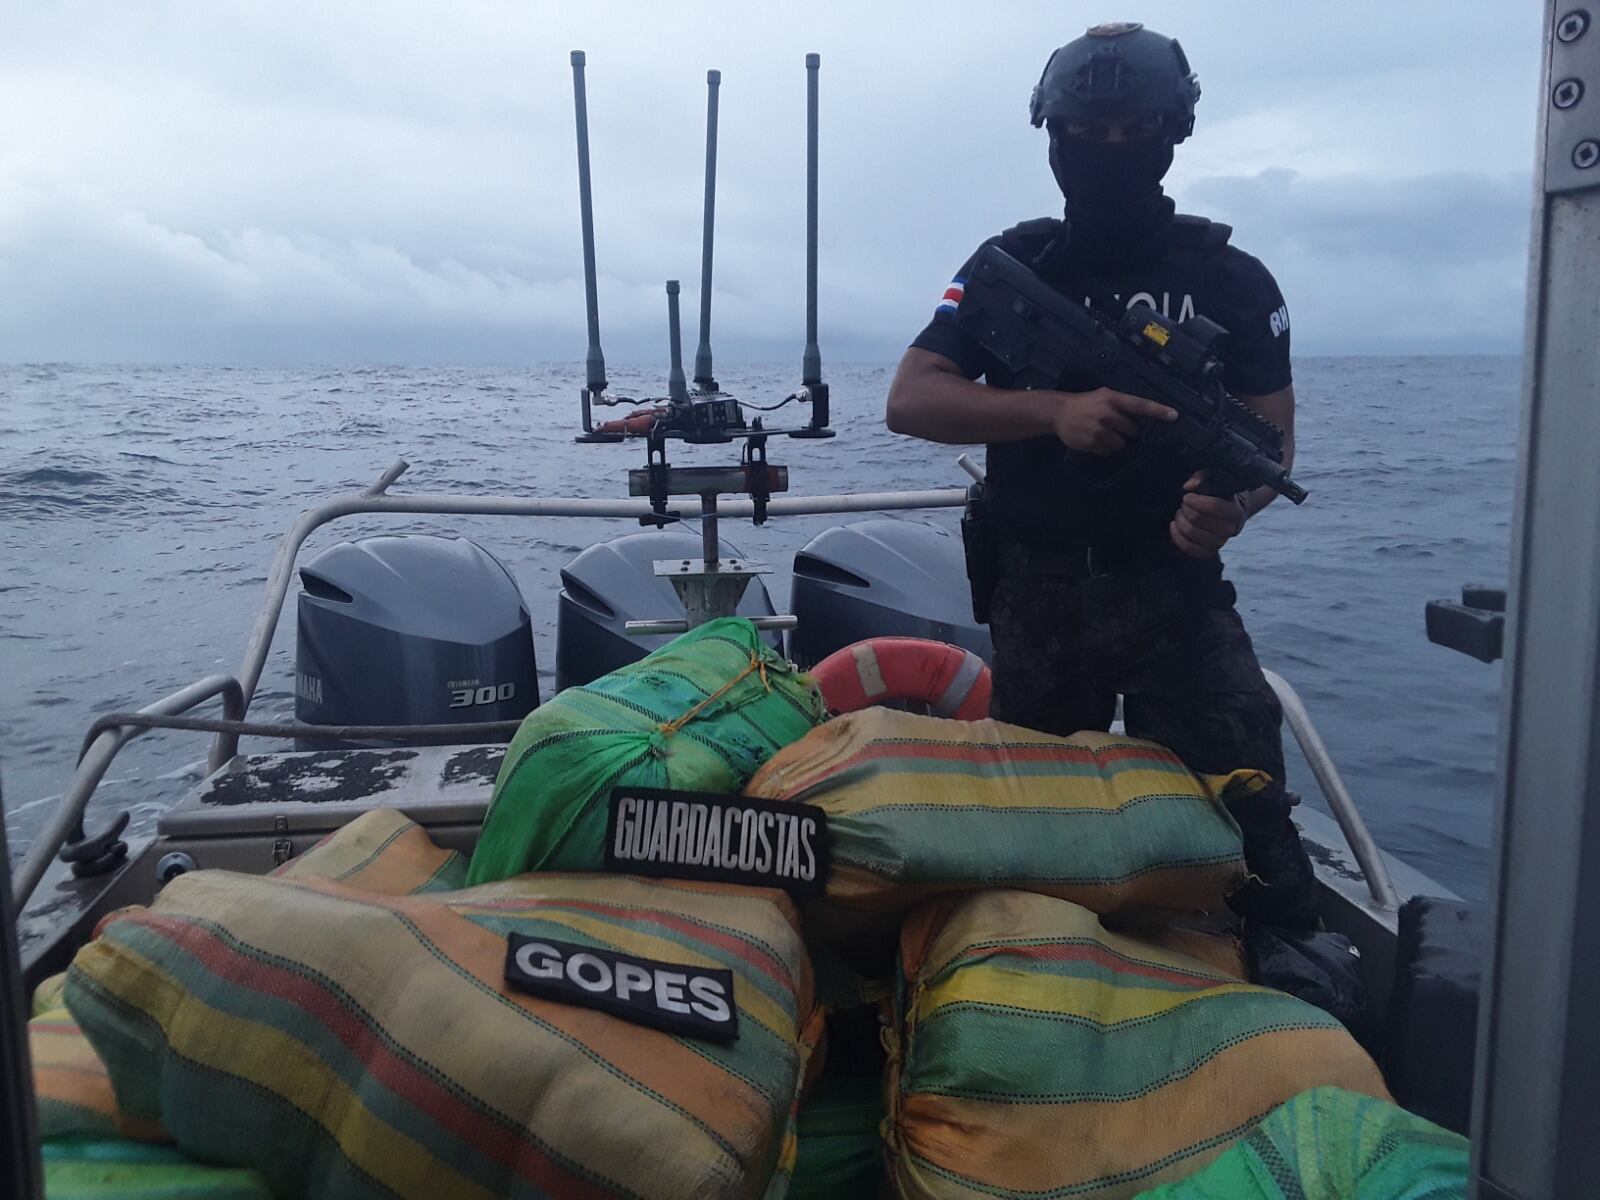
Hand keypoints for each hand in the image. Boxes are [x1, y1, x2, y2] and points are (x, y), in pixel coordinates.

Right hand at [1050, 387, 1177, 455]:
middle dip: (1126, 431)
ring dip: (1115, 442)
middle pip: (1131, 430)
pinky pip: (1107, 452)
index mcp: (1112, 399)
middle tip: (1113, 426)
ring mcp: (1099, 429)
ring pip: (1120, 444)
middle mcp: (1107, 413)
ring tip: (1101, 433)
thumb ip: (1120, 404)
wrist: (1058, 412)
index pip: (1140, 405)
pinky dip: (1103, 448)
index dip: (1158, 411)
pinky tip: (1093, 439)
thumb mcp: (1103, 396)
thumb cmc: (1085, 403)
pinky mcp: (1091, 443)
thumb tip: (1139, 418)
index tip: (1174, 416)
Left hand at [1170, 470, 1248, 557]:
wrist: (1225, 513)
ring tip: (1179, 514)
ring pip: (1193, 534)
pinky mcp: (1209, 552)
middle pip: (1198, 520)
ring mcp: (1220, 543)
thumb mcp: (1213, 479)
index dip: (1195, 501)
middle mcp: (1230, 529)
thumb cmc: (1216, 494)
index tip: (1187, 496)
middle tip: (1183, 504)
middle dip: (1186, 509)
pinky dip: (1178, 538)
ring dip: (1180, 522)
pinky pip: (1190, 549)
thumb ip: (1202, 477)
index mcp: (1235, 511)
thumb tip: (1189, 486)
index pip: (1214, 507)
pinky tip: (1174, 526)